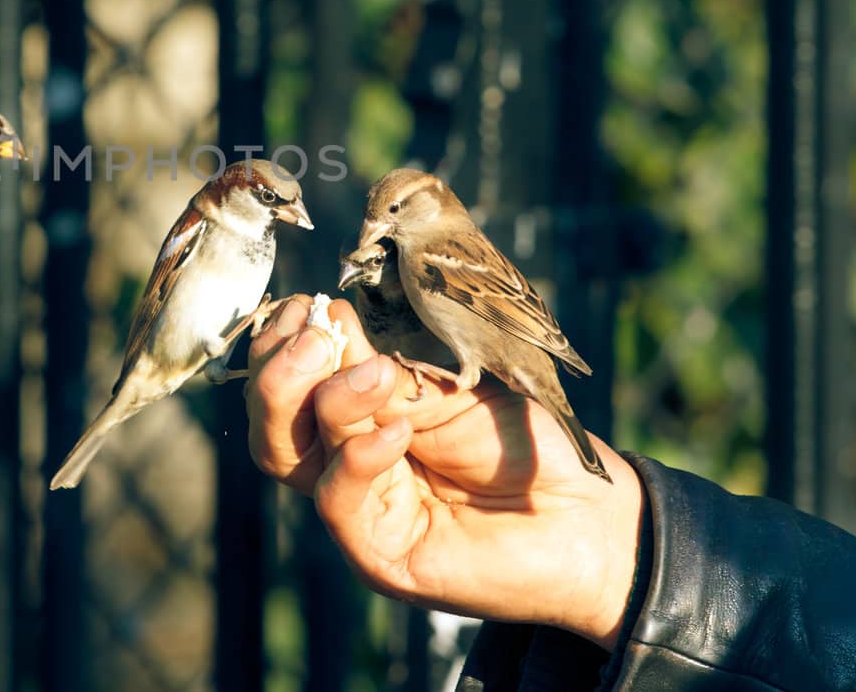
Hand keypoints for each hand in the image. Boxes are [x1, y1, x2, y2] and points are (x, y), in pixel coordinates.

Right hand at [245, 295, 643, 647]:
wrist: (584, 513)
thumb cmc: (522, 439)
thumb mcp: (450, 384)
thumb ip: (391, 368)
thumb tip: (332, 321)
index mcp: (355, 412)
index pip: (288, 379)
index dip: (284, 341)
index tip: (310, 304)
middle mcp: (342, 458)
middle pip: (271, 420)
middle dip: (279, 368)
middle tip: (318, 332)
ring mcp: (356, 506)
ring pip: (285, 455)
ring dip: (319, 400)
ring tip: (372, 371)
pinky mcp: (375, 553)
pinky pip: (338, 499)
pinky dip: (360, 456)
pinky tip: (398, 433)